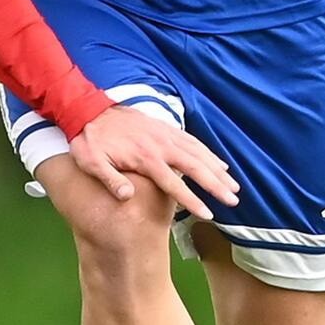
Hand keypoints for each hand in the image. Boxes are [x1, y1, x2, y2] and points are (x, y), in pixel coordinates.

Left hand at [69, 106, 239, 219]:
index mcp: (145, 158)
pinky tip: (220, 163)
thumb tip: (127, 197)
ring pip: (199, 153)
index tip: (207, 214)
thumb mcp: (91, 162)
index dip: (191, 200)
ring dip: (218, 170)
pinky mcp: (166, 128)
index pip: (173, 184)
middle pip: (195, 167)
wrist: (89, 110)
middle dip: (216, 185)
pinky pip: (192, 141)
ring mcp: (165, 135)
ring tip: (234, 186)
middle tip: (232, 201)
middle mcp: (160, 146)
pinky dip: (209, 153)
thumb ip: (110, 179)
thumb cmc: (90, 141)